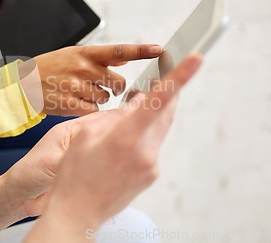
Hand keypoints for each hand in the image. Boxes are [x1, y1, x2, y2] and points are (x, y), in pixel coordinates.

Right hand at [19, 44, 163, 115]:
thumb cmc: (52, 68)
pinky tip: (77, 103)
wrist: (24, 84)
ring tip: (81, 93)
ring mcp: (76, 86)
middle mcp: (83, 67)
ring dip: (99, 99)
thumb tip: (127, 56)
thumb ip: (102, 57)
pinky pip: (94, 111)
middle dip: (114, 88)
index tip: (160, 50)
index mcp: (86, 53)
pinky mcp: (70, 103)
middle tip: (99, 86)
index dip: (142, 50)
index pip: (120, 50)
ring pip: (106, 98)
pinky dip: (89, 110)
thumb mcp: (74, 54)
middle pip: (118, 83)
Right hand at [25, 54, 202, 241]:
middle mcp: (146, 152)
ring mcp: (151, 166)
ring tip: (135, 110)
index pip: (160, 100)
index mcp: (127, 138)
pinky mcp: (150, 175)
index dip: (179, 77)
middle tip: (159, 77)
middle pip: (166, 113)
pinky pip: (153, 145)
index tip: (195, 59)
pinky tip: (125, 138)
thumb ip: (116, 116)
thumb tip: (138, 105)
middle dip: (165, 93)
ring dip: (152, 115)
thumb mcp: (86, 135)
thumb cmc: (75, 175)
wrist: (77, 211)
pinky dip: (145, 134)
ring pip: (160, 129)